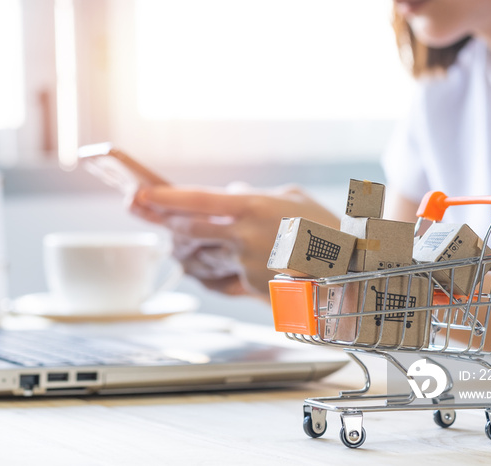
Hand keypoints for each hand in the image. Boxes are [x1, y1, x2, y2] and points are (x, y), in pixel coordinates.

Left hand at [130, 183, 339, 298]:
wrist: (348, 265)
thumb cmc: (322, 225)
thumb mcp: (289, 196)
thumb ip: (253, 196)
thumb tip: (228, 196)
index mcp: (252, 207)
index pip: (197, 199)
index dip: (165, 197)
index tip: (141, 193)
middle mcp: (244, 236)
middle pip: (189, 230)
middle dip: (169, 224)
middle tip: (158, 217)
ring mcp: (245, 264)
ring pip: (202, 256)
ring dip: (193, 248)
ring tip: (204, 239)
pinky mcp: (250, 287)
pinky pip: (221, 276)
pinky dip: (218, 268)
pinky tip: (234, 261)